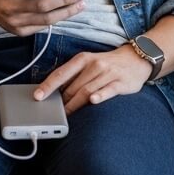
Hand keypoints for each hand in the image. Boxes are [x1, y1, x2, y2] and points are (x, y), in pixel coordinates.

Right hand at [0, 0, 83, 36]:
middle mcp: (9, 7)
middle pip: (40, 6)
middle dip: (63, 0)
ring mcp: (15, 22)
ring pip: (45, 19)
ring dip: (66, 12)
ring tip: (80, 4)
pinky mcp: (20, 31)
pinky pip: (43, 26)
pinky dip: (57, 18)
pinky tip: (67, 11)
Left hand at [34, 46, 152, 113]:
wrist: (136, 58)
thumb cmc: (107, 64)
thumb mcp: (89, 63)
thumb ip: (74, 76)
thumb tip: (54, 92)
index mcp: (83, 59)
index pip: (61, 73)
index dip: (48, 85)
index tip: (37, 96)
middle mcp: (94, 65)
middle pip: (73, 87)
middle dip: (61, 101)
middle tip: (53, 113)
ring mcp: (108, 73)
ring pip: (87, 91)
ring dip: (74, 104)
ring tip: (66, 115)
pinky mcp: (121, 83)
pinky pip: (108, 90)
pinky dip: (100, 95)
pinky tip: (93, 101)